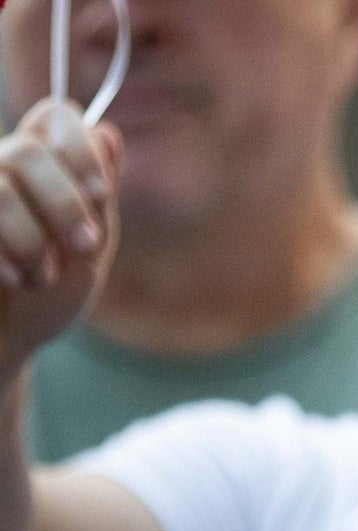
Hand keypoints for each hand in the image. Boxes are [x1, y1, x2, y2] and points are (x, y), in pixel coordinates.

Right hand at [0, 99, 120, 378]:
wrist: (1, 347)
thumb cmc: (45, 301)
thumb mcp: (87, 252)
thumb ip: (97, 197)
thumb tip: (107, 134)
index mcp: (41, 165)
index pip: (56, 117)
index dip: (80, 149)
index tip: (101, 195)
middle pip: (28, 151)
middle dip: (65, 205)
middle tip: (86, 247)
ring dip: (31, 240)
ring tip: (42, 278)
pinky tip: (9, 279)